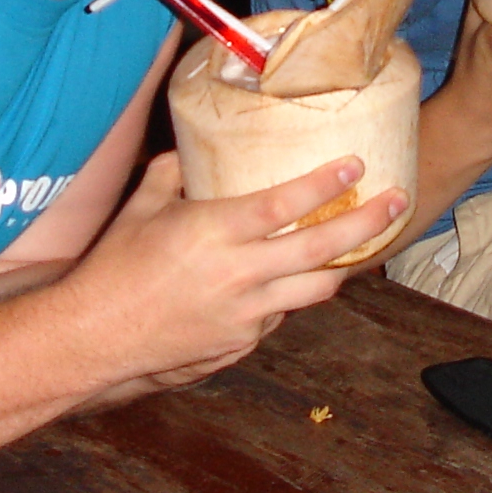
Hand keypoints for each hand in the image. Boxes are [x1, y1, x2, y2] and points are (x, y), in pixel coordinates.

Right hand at [65, 153, 403, 386]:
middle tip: (397, 202)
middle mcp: (239, 274)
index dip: (325, 184)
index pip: (285, 205)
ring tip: (362, 244)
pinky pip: (281, 314)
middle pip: (321, 250)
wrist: (94, 338)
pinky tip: (293, 281)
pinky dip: (292, 295)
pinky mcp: (241, 342)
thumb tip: (192, 150)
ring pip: (315, 290)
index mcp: (214, 233)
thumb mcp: (141, 208)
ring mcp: (245, 315)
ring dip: (342, 265)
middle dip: (367, 223)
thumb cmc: (112, 269)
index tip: (356, 166)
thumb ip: (173, 174)